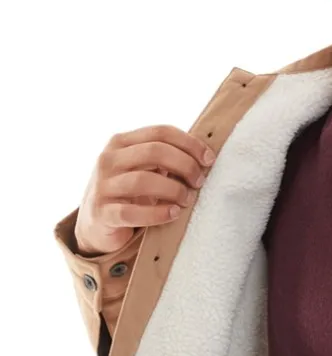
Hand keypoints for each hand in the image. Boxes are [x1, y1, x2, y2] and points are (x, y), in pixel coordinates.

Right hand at [73, 124, 215, 254]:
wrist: (97, 223)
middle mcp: (109, 159)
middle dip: (185, 165)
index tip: (209, 159)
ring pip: (144, 180)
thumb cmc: (130, 192)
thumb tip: (204, 157)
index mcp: (121, 142)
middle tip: (199, 181)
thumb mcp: (143, 168)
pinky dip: (158, 213)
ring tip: (187, 199)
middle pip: (154, 152)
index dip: (189, 143)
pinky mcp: (102, 213)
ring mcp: (103, 186)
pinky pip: (132, 212)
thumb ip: (166, 159)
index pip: (160, 132)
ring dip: (174, 190)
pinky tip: (174, 214)